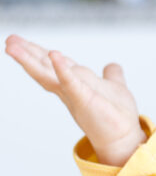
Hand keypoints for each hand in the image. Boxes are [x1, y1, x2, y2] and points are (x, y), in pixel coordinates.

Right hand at [5, 34, 144, 165]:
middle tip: (9, 39)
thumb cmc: (116, 114)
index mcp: (75, 83)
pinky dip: (62, 69)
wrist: (124, 136)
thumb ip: (111, 76)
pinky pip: (71, 82)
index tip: (20, 41)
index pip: (53, 64)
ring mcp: (75, 93)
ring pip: (48, 74)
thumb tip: (112, 66)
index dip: (38, 52)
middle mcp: (70, 88)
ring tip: (13, 45)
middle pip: (45, 67)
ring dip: (31, 59)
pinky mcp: (84, 99)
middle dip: (27, 53)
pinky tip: (54, 55)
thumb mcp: (114, 87)